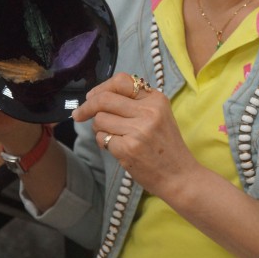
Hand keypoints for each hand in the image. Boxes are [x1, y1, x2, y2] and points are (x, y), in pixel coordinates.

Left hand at [72, 72, 196, 196]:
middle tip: (79, 114)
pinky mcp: (128, 149)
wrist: (179, 176)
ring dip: (99, 128)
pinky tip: (118, 148)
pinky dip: (104, 143)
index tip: (92, 97)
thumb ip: (135, 103)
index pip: (121, 81)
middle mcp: (148, 112)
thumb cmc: (166, 146)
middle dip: (86, 107)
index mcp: (156, 100)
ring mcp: (138, 130)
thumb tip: (98, 96)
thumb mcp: (159, 116)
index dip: (101, 87)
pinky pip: (101, 138)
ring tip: (114, 136)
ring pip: (100, 119)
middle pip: (104, 99)